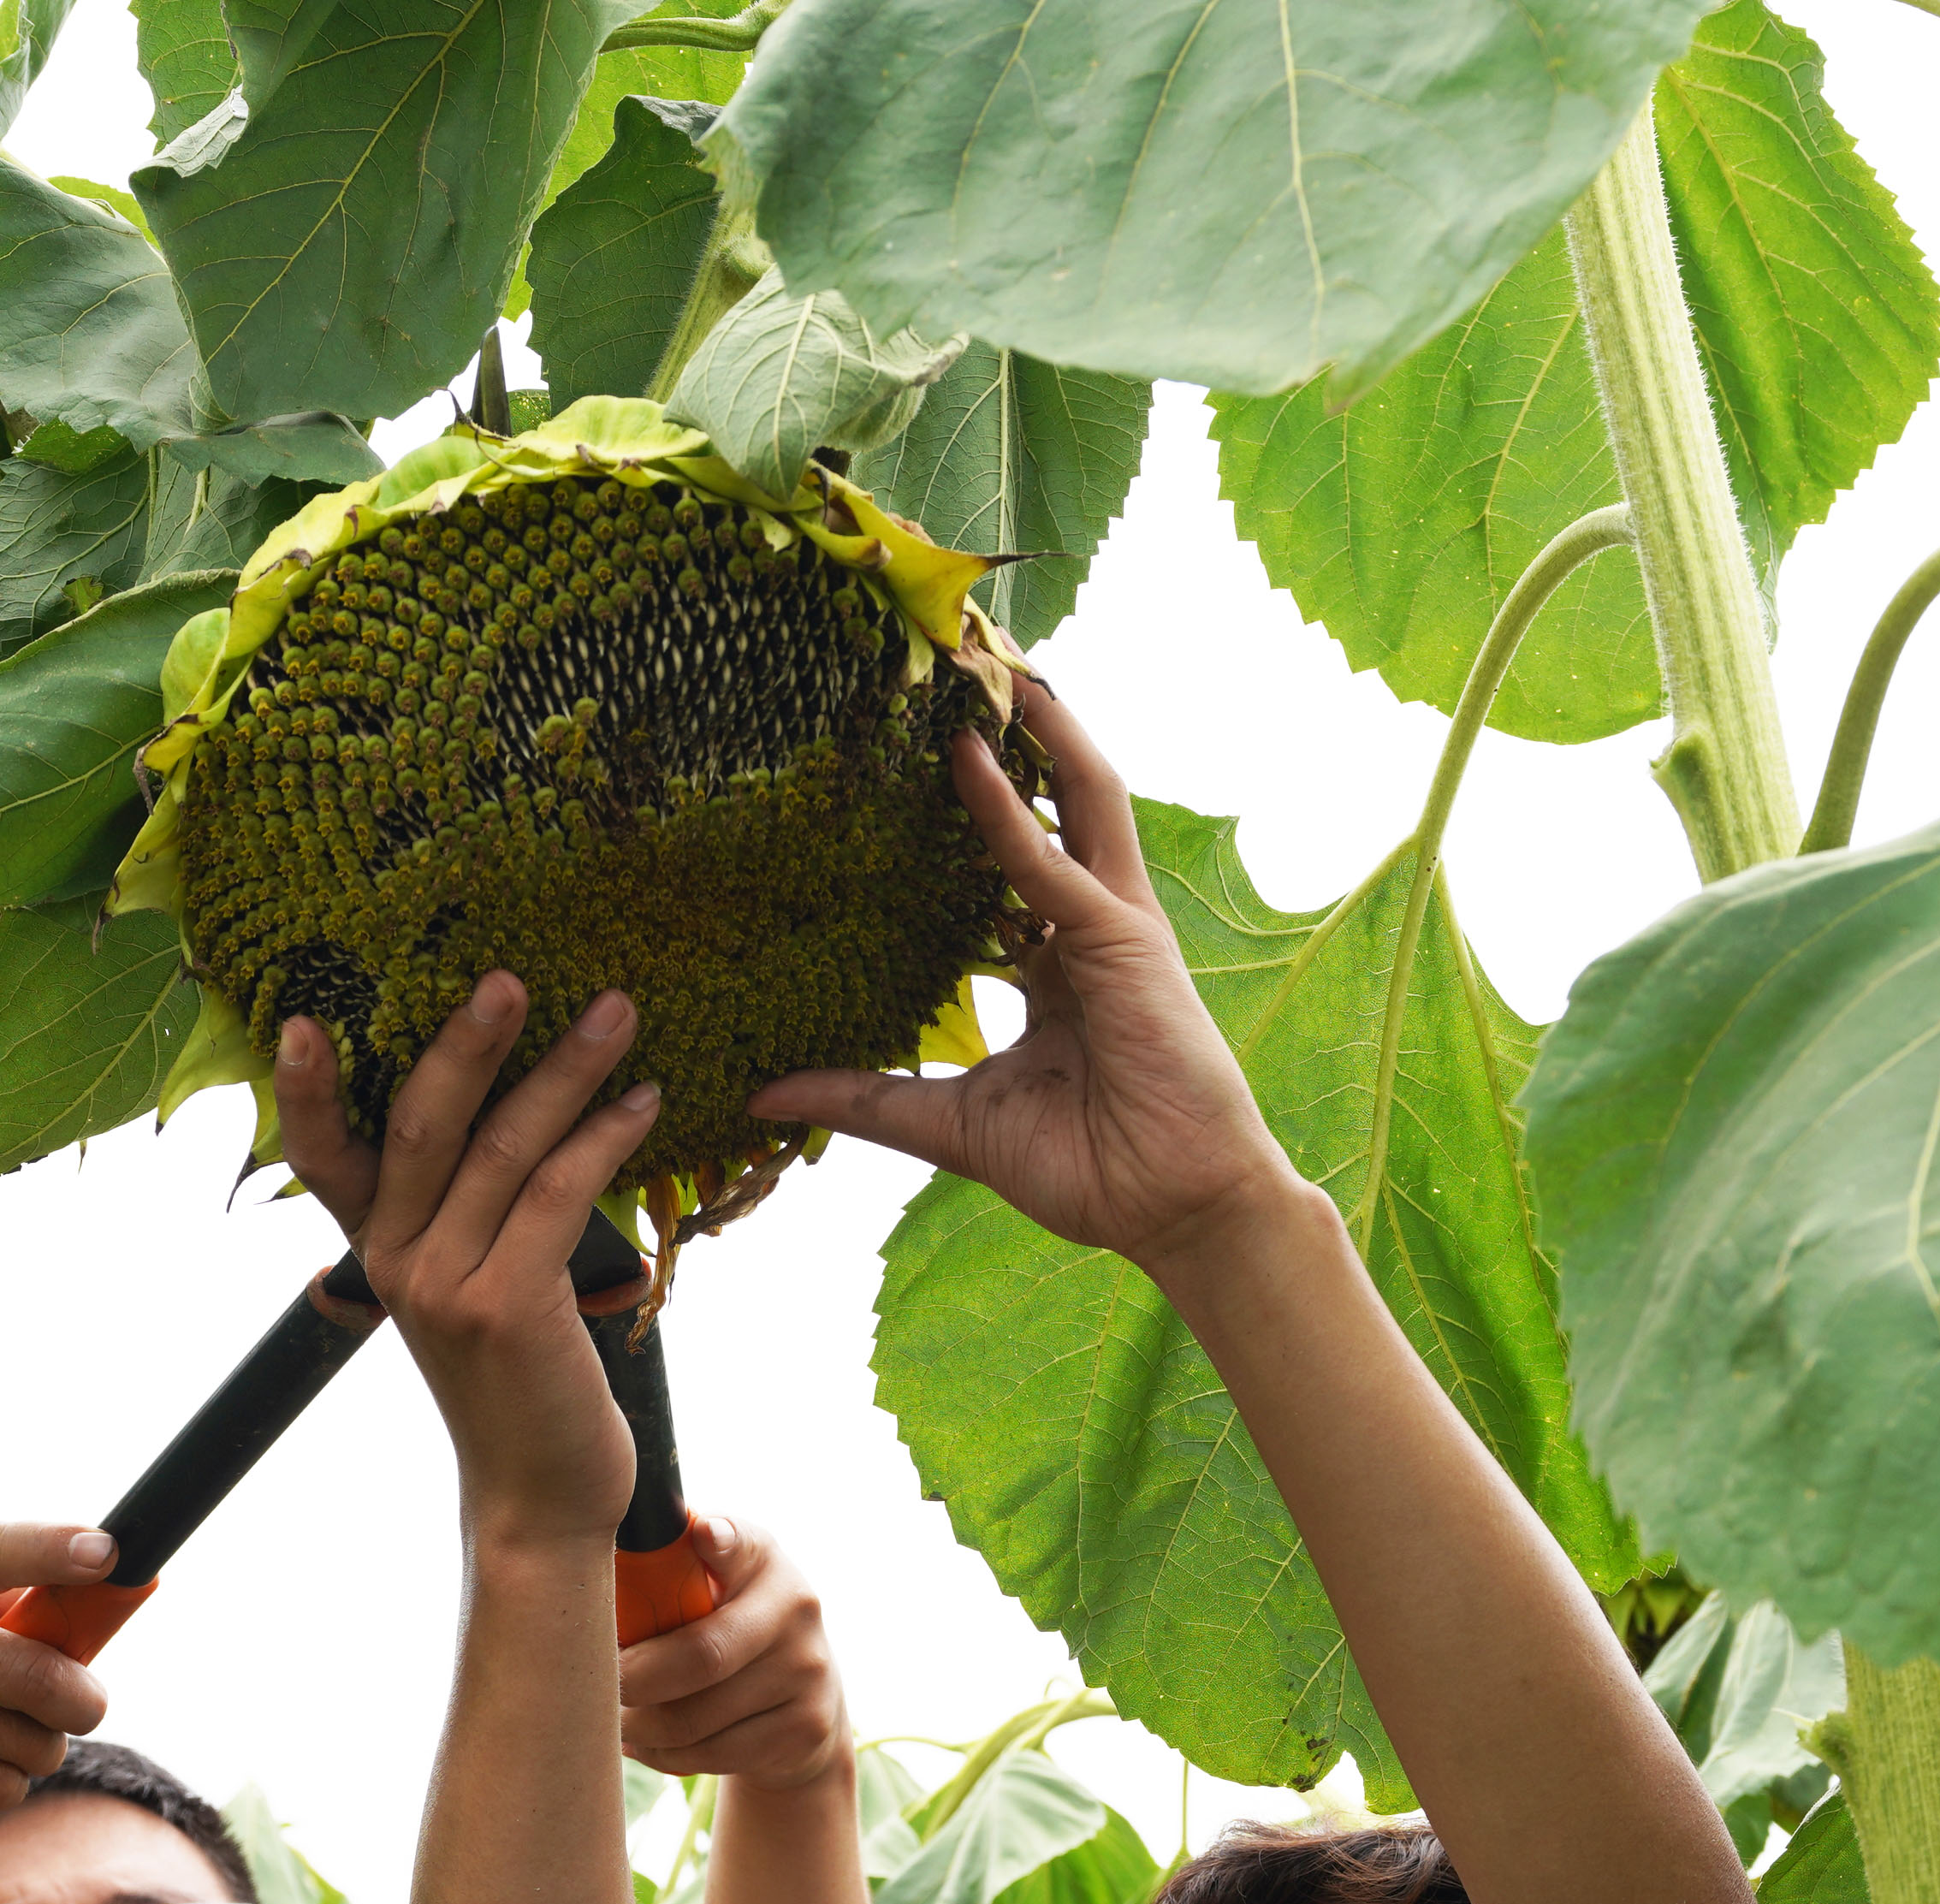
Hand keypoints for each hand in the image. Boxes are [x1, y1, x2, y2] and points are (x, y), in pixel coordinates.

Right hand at [276, 972, 656, 1552]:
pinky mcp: (509, 1307)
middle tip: (510, 973)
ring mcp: (447, 1285)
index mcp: (379, 1249)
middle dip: (466, 1041)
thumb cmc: (520, 1384)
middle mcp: (398, 1260)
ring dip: (565, 1071)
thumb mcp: (473, 1293)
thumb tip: (513, 1116)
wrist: (539, 1497)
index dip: (303, 1090)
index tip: (295, 1016)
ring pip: (500, 1148)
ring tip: (616, 1011)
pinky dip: (603, 1140)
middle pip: (419, 1124)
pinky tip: (645, 1103)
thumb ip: (469, 1218)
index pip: (320, 1156)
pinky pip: (554, 1195)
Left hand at [620, 1514, 847, 1786]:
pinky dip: (660, 1754)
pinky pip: (708, 1754)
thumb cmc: (724, 1627)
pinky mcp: (805, 1729)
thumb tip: (584, 1571)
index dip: (718, 1541)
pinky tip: (642, 1743)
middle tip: (593, 1686)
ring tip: (612, 1718)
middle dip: (631, 1679)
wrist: (804, 1697)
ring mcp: (807, 1672)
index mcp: (760, 1558)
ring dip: (635, 1726)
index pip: (739, 1542)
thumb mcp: (711, 1583)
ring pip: (693, 1718)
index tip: (702, 1537)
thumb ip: (665, 1569)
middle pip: (700, 1655)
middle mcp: (796, 1607)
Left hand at [752, 685, 1302, 1271]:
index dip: (970, 808)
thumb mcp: (952, 1123)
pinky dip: (1009, 810)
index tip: (907, 759)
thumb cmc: (1090, 1168)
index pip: (1009, 862)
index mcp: (1057, 964)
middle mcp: (1088, 929)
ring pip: (1074, 798)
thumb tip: (765, 1093)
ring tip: (979, 656)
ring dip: (1031, 728)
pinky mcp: (1123, 943)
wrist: (1174, 1212)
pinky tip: (964, 757)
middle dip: (1015, 734)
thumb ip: (866, 1097)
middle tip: (953, 667)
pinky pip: (1052, 863)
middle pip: (1055, 803)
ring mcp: (1113, 927)